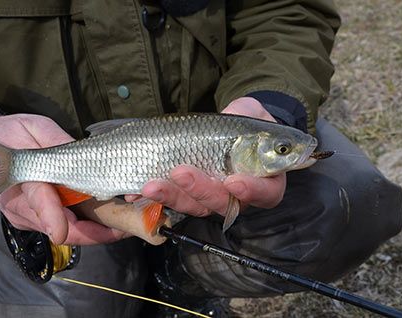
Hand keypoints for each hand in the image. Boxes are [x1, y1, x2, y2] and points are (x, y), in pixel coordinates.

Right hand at [0, 114, 126, 244]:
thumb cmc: (11, 134)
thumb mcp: (34, 127)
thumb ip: (57, 141)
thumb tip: (83, 153)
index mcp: (22, 180)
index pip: (38, 200)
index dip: (51, 217)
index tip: (59, 232)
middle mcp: (23, 207)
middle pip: (62, 228)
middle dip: (96, 232)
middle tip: (128, 227)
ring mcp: (30, 218)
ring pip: (68, 232)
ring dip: (97, 230)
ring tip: (127, 222)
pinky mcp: (37, 220)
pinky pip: (66, 227)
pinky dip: (88, 225)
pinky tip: (109, 217)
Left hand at [126, 97, 285, 216]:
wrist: (225, 127)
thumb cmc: (244, 120)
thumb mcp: (251, 112)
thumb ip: (250, 115)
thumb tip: (239, 112)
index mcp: (265, 179)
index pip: (266, 193)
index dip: (252, 191)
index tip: (234, 181)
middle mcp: (238, 195)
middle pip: (223, 203)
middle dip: (200, 190)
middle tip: (181, 172)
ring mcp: (210, 198)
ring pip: (193, 206)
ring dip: (171, 196)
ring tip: (150, 184)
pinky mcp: (187, 195)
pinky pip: (171, 200)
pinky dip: (153, 197)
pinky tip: (135, 190)